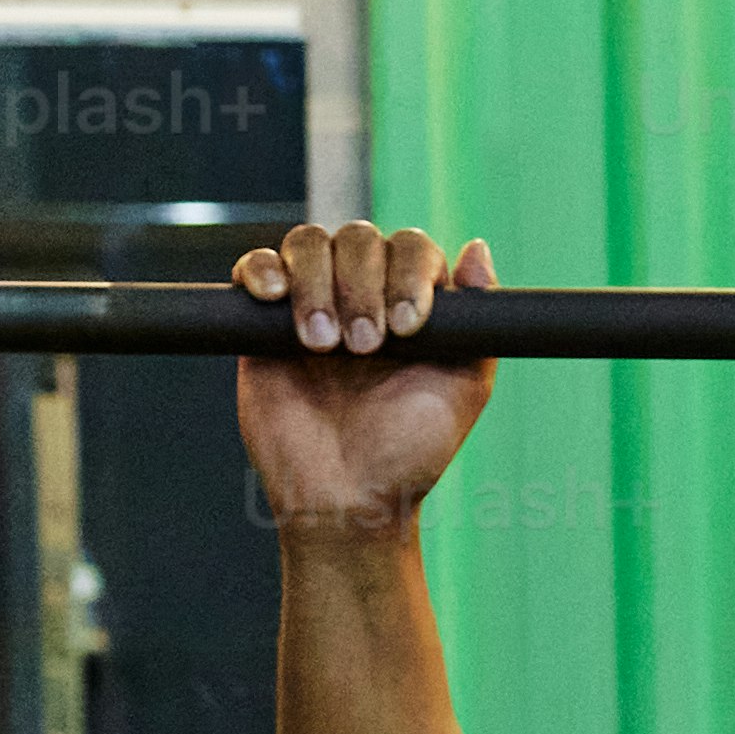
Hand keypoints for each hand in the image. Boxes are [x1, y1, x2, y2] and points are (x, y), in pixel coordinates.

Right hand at [233, 221, 499, 531]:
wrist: (345, 496)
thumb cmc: (408, 451)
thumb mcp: (463, 389)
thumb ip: (479, 320)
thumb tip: (478, 248)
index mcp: (410, 301)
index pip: (411, 247)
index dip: (409, 273)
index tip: (409, 327)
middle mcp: (362, 293)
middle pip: (357, 238)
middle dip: (363, 287)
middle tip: (364, 348)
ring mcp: (311, 302)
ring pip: (307, 243)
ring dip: (317, 284)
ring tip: (324, 347)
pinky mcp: (262, 320)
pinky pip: (255, 266)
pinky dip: (263, 270)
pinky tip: (274, 298)